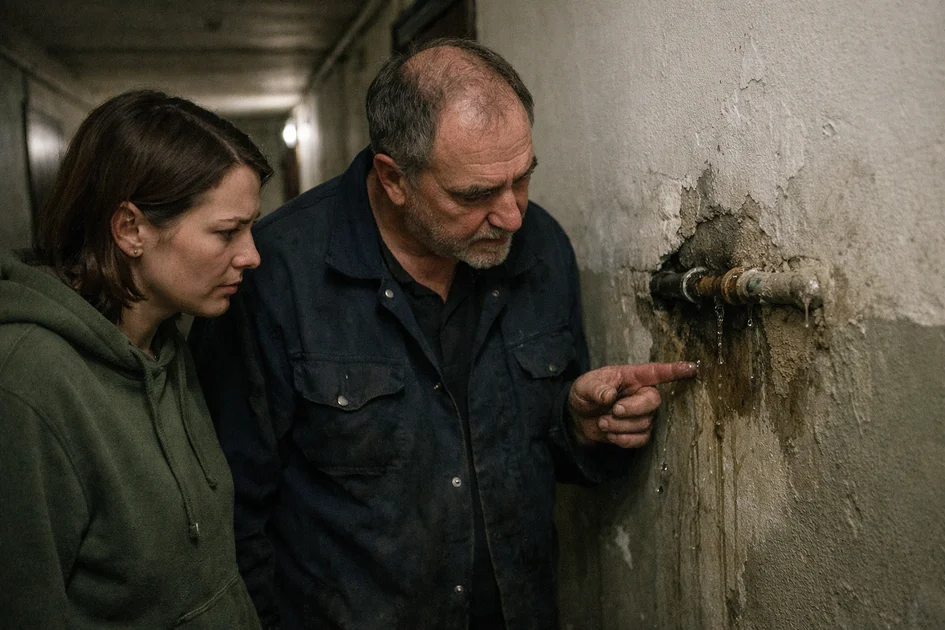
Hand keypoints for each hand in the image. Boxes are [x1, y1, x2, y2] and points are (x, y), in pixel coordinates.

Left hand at [568, 362, 696, 447]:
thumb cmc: (585, 394)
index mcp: (631, 377)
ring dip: (620, 426)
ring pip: (645, 423)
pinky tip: (611, 435)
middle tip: (613, 410)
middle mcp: (641, 394)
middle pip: (653, 401)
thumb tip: (609, 396)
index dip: (674, 370)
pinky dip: (624, 439)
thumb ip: (595, 388)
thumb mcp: (584, 386)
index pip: (656, 372)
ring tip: (603, 422)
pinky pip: (642, 439)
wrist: (579, 418)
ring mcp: (643, 414)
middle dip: (633, 409)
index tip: (691, 368)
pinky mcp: (640, 432)